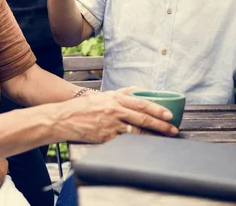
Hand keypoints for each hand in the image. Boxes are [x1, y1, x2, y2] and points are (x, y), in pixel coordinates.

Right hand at [54, 91, 177, 142]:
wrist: (63, 119)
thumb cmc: (83, 107)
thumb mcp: (104, 95)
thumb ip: (122, 93)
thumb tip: (139, 90)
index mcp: (115, 99)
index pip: (142, 104)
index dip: (157, 110)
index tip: (169, 115)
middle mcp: (114, 111)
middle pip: (142, 119)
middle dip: (160, 125)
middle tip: (172, 130)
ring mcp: (110, 126)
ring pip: (136, 133)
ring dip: (151, 136)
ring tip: (162, 139)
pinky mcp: (104, 138)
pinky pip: (124, 142)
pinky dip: (135, 144)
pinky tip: (144, 146)